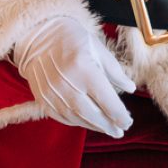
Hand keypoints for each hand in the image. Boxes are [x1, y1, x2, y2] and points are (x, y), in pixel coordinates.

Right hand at [13, 16, 134, 136]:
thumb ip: (115, 71)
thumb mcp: (98, 49)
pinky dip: (77, 122)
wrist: (37, 35)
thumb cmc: (71, 38)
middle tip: (120, 132)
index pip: (106, 101)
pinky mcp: (43, 99)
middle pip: (92, 114)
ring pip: (78, 118)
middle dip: (108, 125)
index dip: (119, 115)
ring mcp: (53, 94)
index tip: (128, 122)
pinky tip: (87, 123)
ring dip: (94, 126)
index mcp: (85, 69)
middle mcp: (68, 84)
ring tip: (107, 129)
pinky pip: (62, 117)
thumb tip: (131, 89)